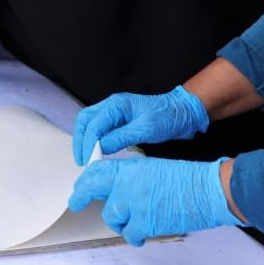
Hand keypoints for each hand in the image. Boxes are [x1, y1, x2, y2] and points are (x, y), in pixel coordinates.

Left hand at [68, 157, 239, 246]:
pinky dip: (134, 236)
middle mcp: (125, 184)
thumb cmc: (186, 179)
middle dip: (80, 198)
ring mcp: (133, 204)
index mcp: (128, 168)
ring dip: (119, 221)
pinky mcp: (144, 223)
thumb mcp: (151, 168)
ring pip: (110, 217)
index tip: (79, 187)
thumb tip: (115, 189)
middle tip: (75, 203)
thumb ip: (129, 177)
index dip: (84, 180)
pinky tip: (139, 235)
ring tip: (132, 221)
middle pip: (90, 189)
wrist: (206, 190)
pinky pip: (129, 234)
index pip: (95, 171)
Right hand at [73, 85, 210, 165]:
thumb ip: (121, 137)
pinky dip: (94, 140)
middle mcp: (112, 106)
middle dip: (80, 140)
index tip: (89, 160)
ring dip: (85, 140)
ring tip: (86, 157)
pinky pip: (100, 128)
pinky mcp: (120, 121)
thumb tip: (100, 147)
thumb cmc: (167, 117)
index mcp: (116, 104)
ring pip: (90, 123)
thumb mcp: (145, 129)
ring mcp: (115, 113)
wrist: (183, 113)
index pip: (93, 124)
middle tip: (81, 159)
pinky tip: (97, 151)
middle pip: (85, 120)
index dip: (88, 143)